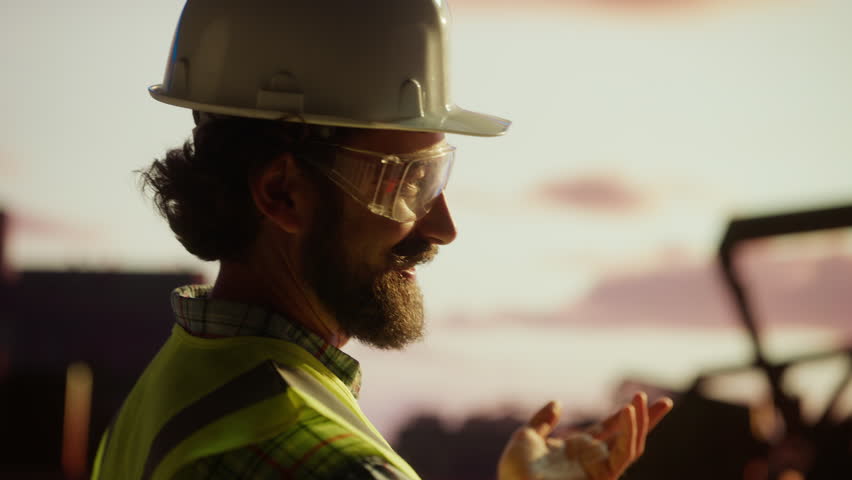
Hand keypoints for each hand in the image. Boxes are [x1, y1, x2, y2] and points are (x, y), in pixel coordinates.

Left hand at [497, 393, 672, 479]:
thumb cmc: (516, 471)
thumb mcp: (526, 437)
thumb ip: (542, 420)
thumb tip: (558, 403)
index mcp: (578, 449)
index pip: (610, 429)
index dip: (625, 414)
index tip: (638, 397)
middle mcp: (593, 459)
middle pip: (630, 438)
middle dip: (648, 420)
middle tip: (667, 402)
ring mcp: (600, 469)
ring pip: (632, 446)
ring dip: (641, 422)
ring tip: (640, 397)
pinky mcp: (604, 476)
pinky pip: (624, 453)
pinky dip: (629, 432)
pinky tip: (628, 411)